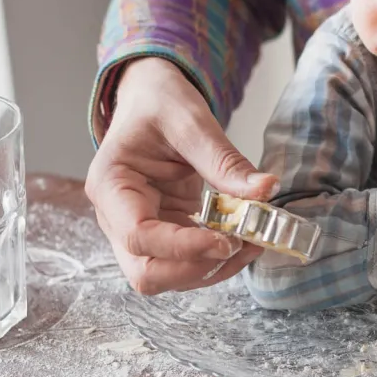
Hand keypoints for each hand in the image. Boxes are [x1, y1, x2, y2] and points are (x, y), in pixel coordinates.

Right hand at [85, 57, 277, 293]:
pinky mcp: (164, 233)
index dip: (184, 247)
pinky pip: (186, 263)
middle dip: (196, 269)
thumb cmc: (160, 105)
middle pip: (146, 272)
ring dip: (211, 270)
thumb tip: (266, 190)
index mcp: (110, 185)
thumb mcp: (192, 122)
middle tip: (240, 245)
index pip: (139, 235)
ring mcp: (139, 230)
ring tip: (252, 241)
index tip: (229, 241)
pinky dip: (216, 260)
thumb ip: (225, 160)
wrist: (153, 101)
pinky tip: (245, 239)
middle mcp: (116, 218)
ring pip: (167, 276)